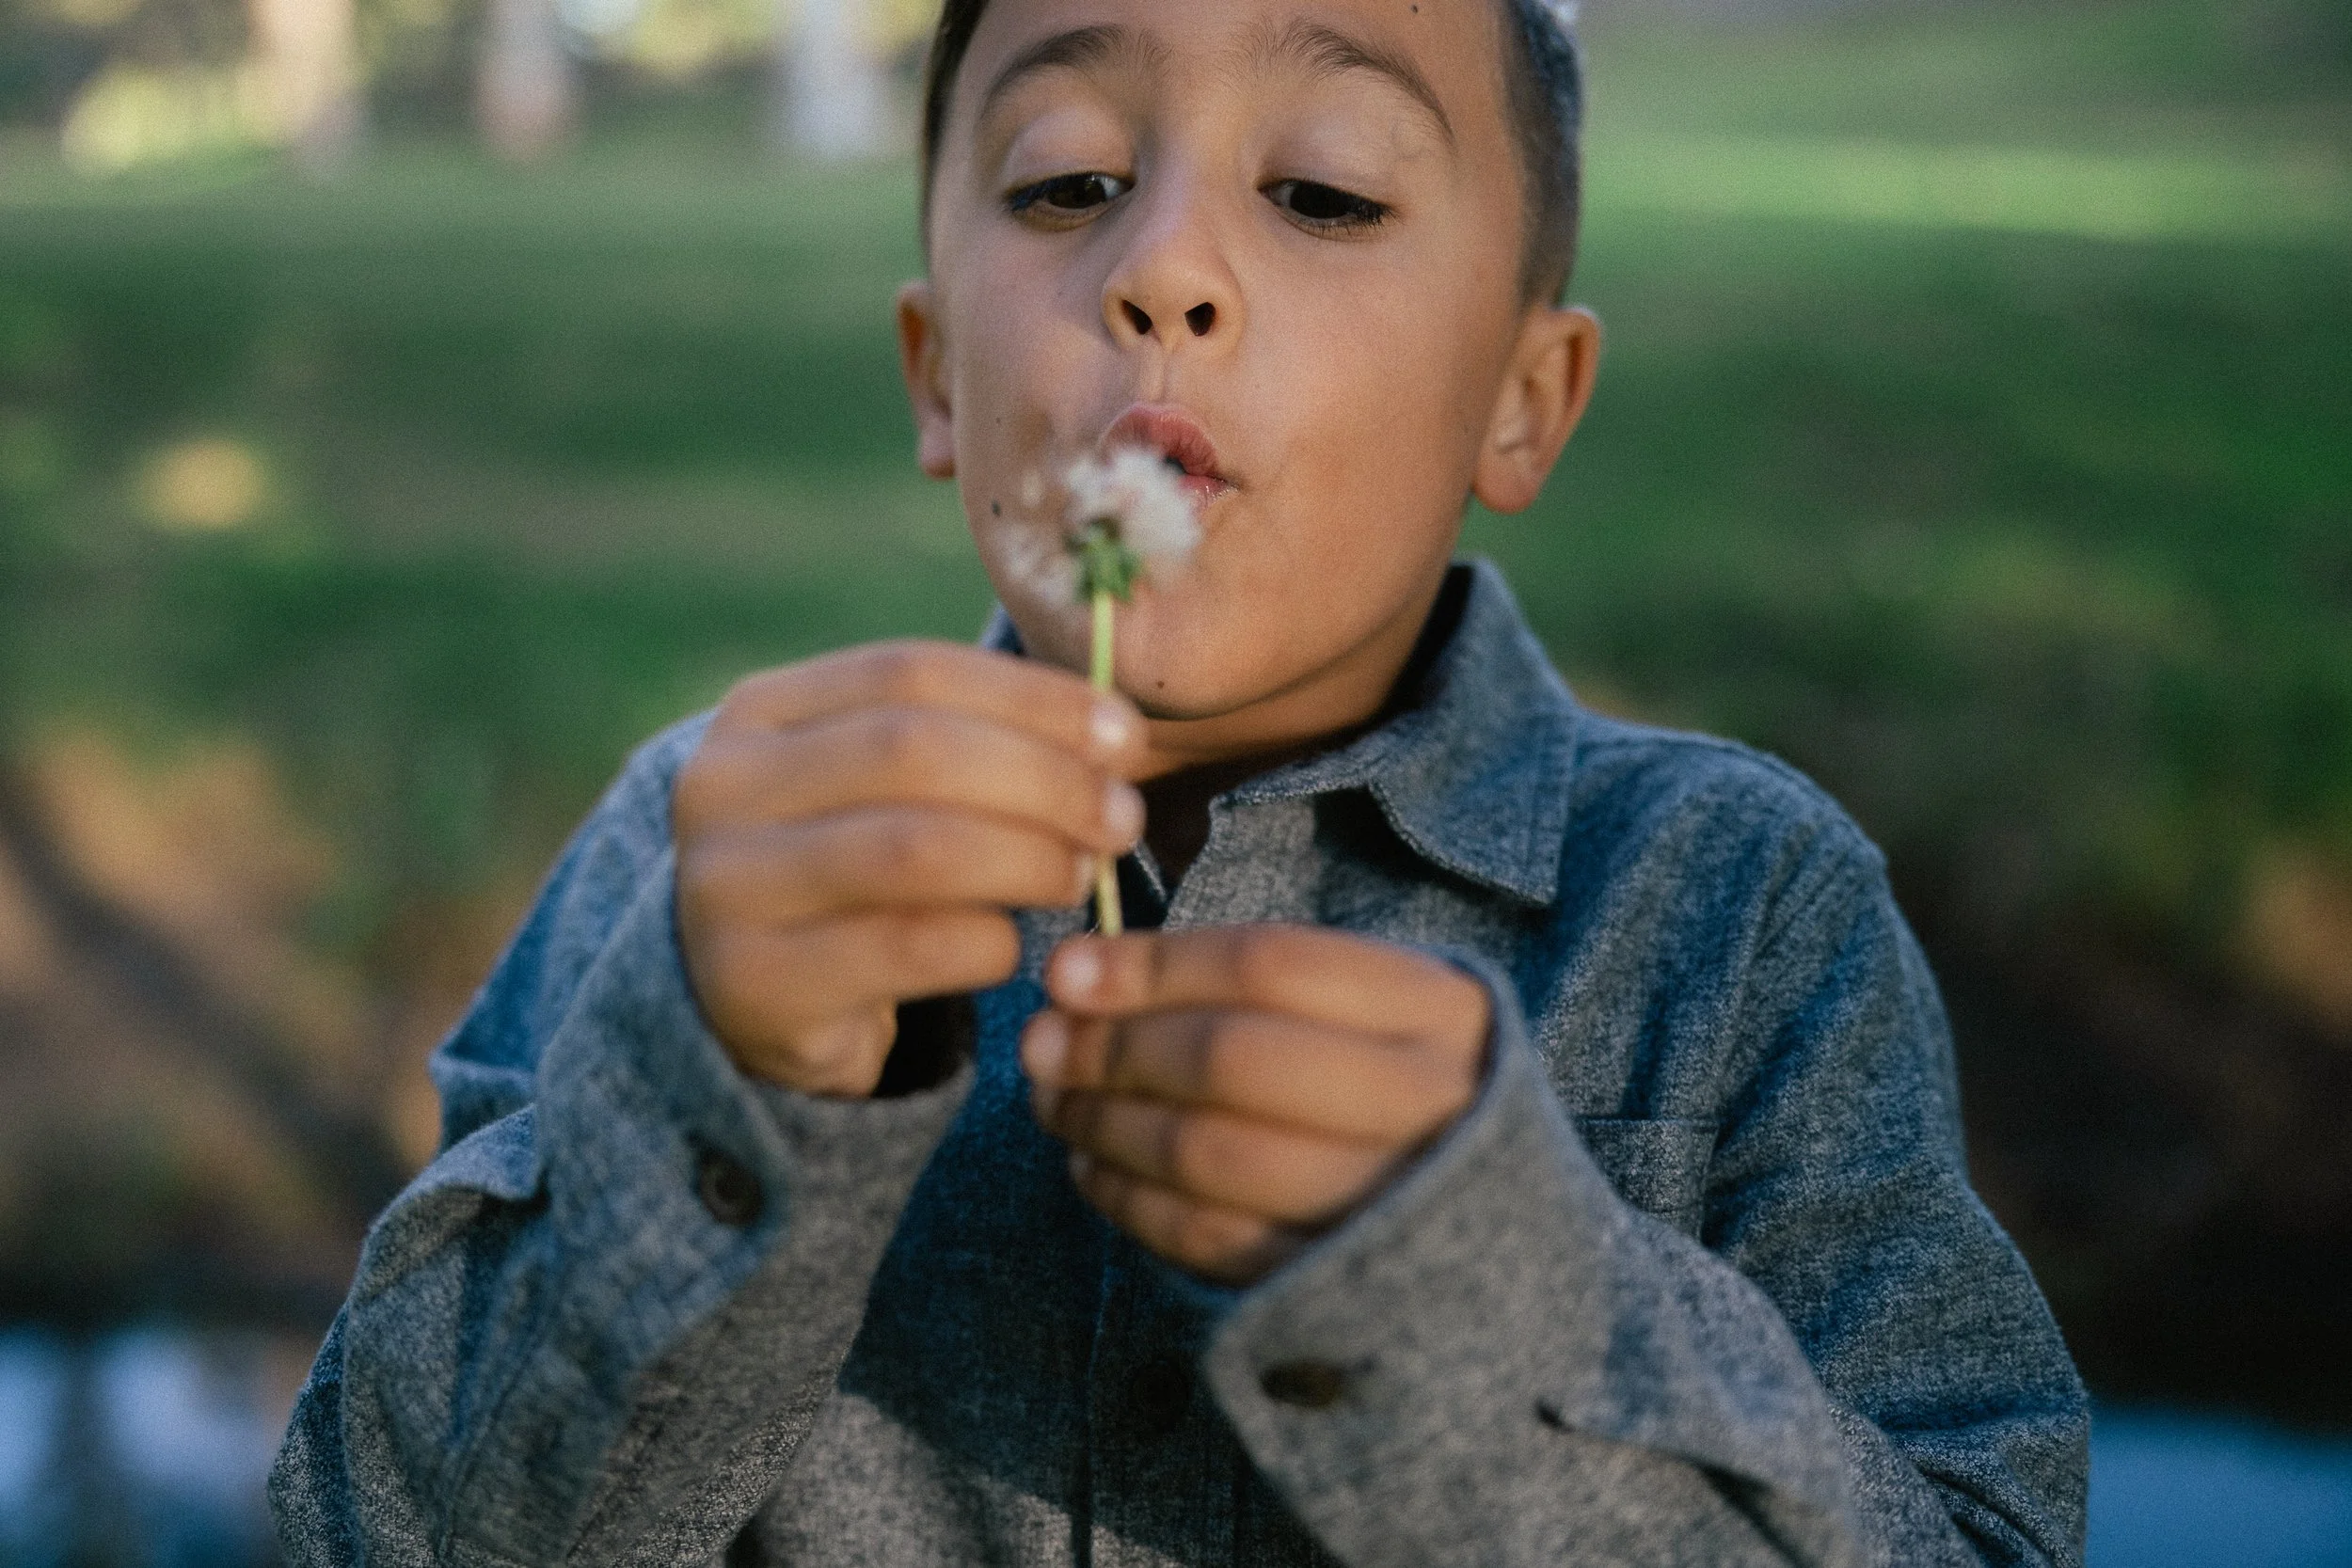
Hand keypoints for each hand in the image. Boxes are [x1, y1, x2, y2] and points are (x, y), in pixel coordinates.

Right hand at [673, 641, 1147, 1095]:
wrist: (758, 1002)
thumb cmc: (856, 871)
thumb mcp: (890, 789)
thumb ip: (976, 740)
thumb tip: (1116, 731)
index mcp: (759, 710)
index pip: (911, 671)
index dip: (1031, 697)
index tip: (1126, 735)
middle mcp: (720, 786)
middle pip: (912, 750)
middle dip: (1043, 779)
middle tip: (1122, 817)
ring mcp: (727, 886)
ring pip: (913, 849)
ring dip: (1027, 857)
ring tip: (1083, 877)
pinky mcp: (758, 983)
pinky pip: (908, 948)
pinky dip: (988, 943)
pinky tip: (1014, 948)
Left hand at [1021, 925, 1490, 1283]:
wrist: (1516, 1250)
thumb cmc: (1406, 1097)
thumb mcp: (1376, 1014)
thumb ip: (1253, 983)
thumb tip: (1080, 975)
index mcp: (1443, 1012)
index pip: (1270, 963)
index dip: (1153, 965)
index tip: (1066, 969)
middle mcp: (1432, 1102)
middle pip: (1232, 1058)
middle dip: (1114, 1049)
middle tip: (1041, 1044)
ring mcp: (1394, 1203)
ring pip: (1211, 1154)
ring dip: (1106, 1125)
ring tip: (1054, 1103)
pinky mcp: (1347, 1288)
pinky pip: (1211, 1240)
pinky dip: (1132, 1202)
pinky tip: (1093, 1170)